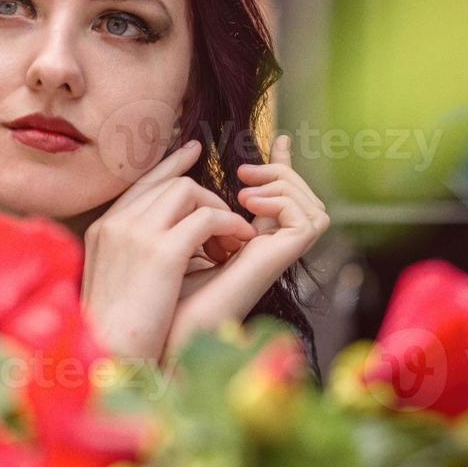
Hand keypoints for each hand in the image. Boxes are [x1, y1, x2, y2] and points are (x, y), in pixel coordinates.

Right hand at [81, 139, 258, 359]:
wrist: (106, 355)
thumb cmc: (114, 334)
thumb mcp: (113, 283)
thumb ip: (130, 255)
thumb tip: (158, 248)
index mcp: (103, 230)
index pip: (141, 183)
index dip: (170, 165)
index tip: (193, 152)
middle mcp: (117, 223)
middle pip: (170, 183)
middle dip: (207, 197)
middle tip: (228, 224)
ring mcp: (136, 233)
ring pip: (189, 191)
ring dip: (219, 211)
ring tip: (234, 239)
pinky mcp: (161, 251)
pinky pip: (207, 218)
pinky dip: (229, 226)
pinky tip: (239, 243)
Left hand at [164, 134, 330, 360]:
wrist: (156, 329)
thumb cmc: (155, 290)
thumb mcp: (170, 230)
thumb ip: (186, 203)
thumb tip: (186, 157)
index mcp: (244, 244)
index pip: (278, 200)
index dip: (283, 168)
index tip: (278, 136)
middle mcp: (265, 250)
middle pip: (302, 200)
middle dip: (281, 172)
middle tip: (243, 171)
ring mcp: (273, 257)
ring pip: (312, 206)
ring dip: (283, 184)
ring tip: (243, 190)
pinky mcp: (278, 261)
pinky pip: (308, 220)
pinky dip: (282, 201)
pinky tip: (248, 203)